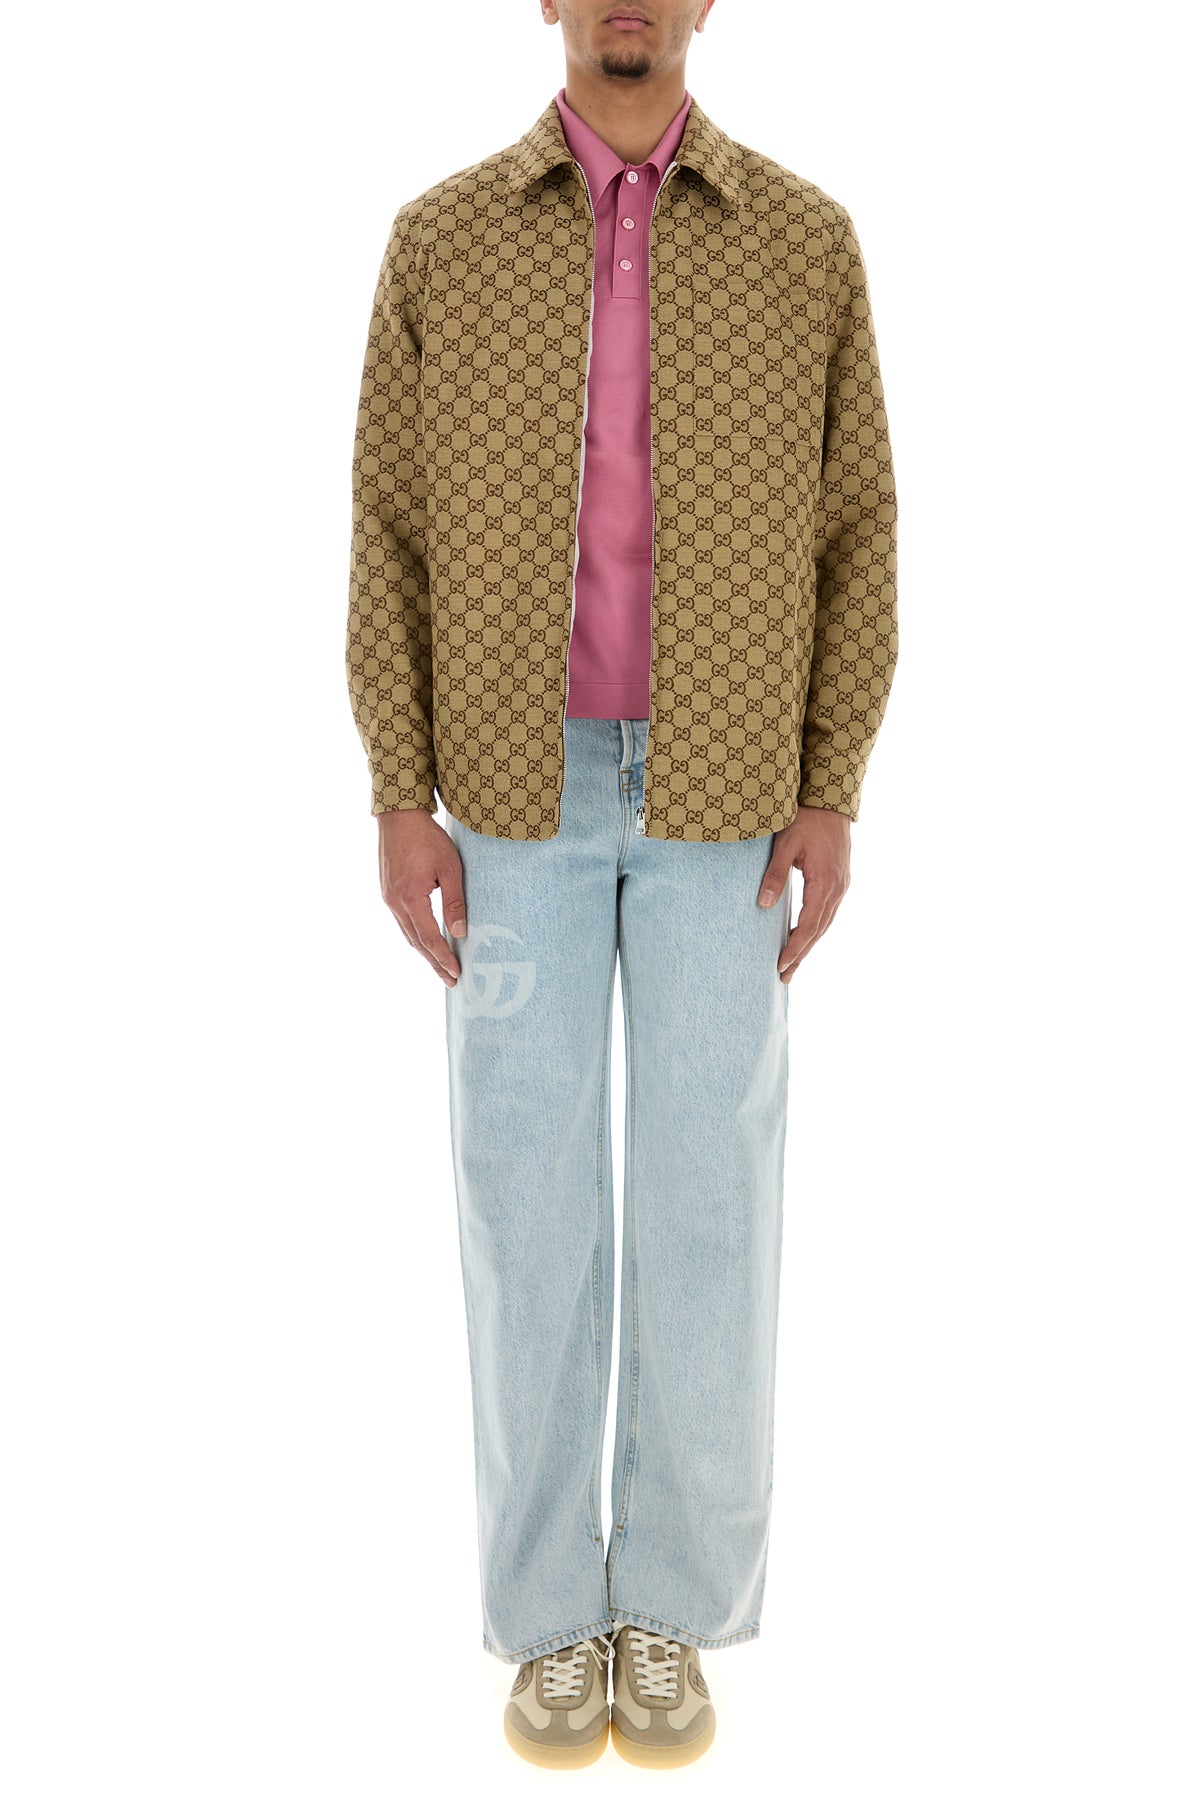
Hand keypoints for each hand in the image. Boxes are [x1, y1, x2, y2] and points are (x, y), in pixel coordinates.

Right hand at [377, 809, 467, 987]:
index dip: (443, 957)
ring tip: (440, 967)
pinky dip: (416, 936)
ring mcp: (389, 898)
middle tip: (451, 981)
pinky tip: (426, 942)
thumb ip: (454, 902)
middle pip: (416, 942)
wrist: (399, 816)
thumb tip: (460, 932)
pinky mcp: (388, 891)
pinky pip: (403, 922)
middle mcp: (395, 902)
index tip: (456, 973)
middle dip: (434, 963)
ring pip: (407, 934)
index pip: (429, 938)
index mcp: (410, 898)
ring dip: (424, 952)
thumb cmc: (428, 838)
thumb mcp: (450, 868)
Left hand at [758, 805, 851, 982]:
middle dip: (801, 955)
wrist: (831, 800)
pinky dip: (816, 929)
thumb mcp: (785, 845)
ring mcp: (842, 885)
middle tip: (784, 976)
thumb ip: (774, 875)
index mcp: (824, 882)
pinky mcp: (840, 880)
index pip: (808, 925)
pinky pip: (828, 912)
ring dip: (809, 945)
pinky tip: (805, 937)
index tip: (780, 965)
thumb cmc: (806, 819)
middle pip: (819, 931)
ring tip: (793, 964)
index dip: (794, 948)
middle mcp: (838, 888)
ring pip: (825, 924)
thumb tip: (763, 905)